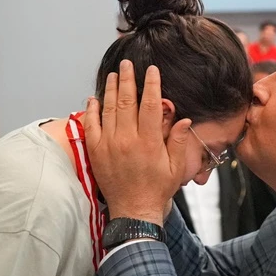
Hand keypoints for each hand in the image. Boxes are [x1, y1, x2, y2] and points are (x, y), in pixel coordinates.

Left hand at [83, 60, 191, 224]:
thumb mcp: (175, 167)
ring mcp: (109, 145)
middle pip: (126, 101)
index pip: (149, 105)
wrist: (134, 211)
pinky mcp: (96, 152)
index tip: (152, 71)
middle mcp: (127, 140)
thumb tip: (184, 118)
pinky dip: (92, 110)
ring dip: (112, 90)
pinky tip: (95, 99)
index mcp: (148, 142)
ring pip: (108, 109)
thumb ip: (177, 141)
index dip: (151, 85)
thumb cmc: (157, 189)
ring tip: (114, 75)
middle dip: (128, 79)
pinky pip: (91, 125)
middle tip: (127, 64)